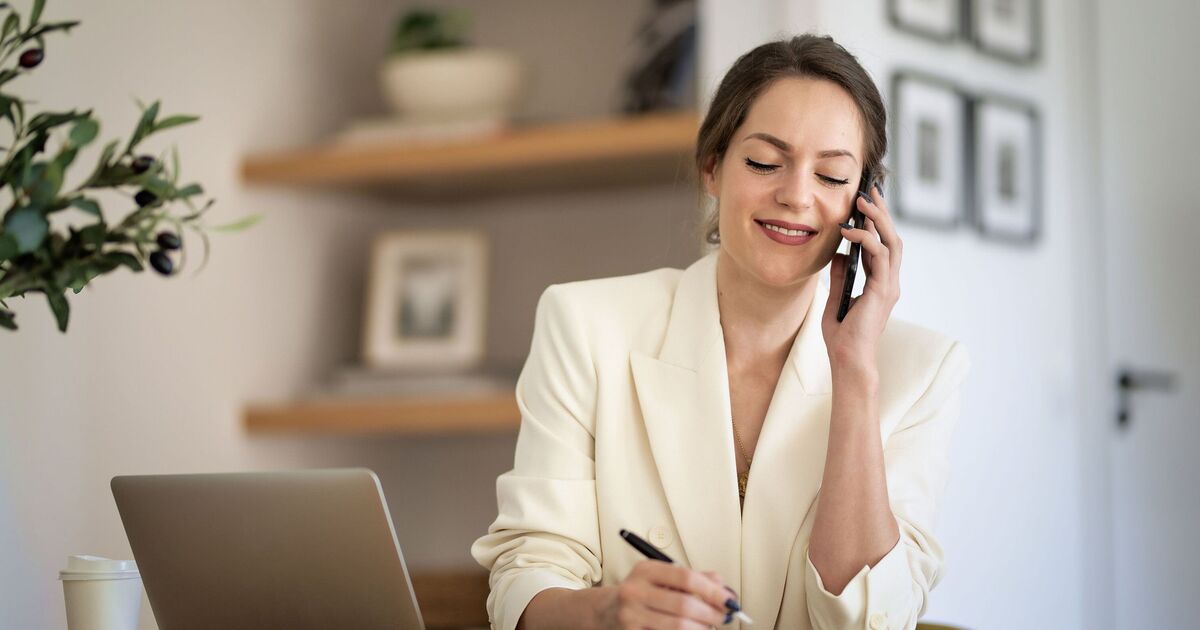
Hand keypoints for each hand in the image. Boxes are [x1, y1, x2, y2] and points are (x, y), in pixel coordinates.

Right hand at [599, 561, 732, 628]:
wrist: (604, 612)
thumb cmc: (640, 594)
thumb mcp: (661, 578)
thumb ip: (692, 578)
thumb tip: (722, 586)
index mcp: (645, 571)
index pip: (686, 578)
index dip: (713, 591)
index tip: (729, 600)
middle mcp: (634, 591)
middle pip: (684, 605)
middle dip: (711, 614)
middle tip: (724, 617)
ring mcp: (630, 616)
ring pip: (678, 627)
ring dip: (701, 629)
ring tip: (708, 626)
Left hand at [822, 185, 902, 368]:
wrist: (848, 360)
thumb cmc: (842, 336)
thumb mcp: (836, 298)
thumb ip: (841, 275)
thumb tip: (838, 253)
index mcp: (880, 283)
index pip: (882, 245)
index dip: (876, 223)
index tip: (865, 202)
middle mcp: (889, 282)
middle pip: (892, 238)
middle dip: (881, 212)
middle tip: (869, 191)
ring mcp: (889, 286)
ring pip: (891, 242)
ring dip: (877, 219)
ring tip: (862, 201)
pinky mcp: (883, 290)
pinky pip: (879, 256)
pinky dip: (866, 239)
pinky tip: (849, 231)